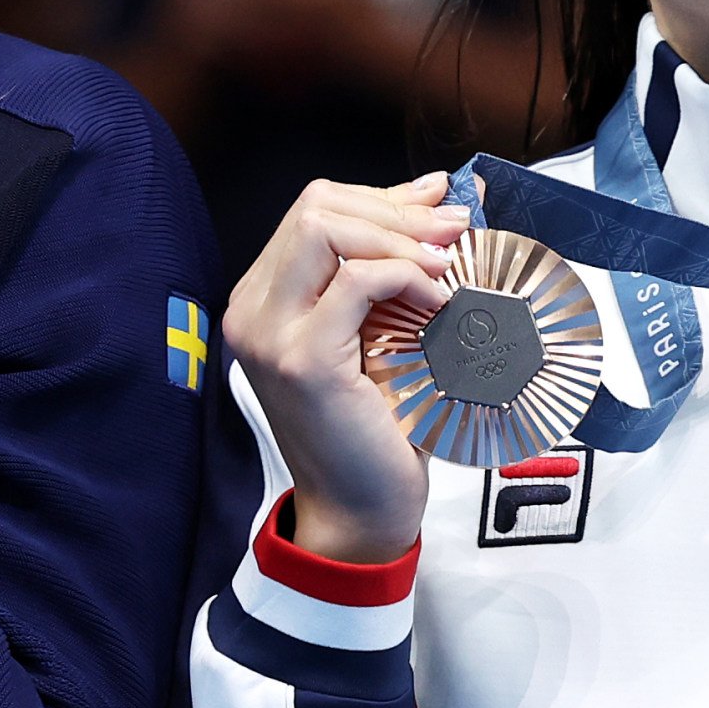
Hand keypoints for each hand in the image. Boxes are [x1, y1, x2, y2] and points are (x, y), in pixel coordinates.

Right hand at [223, 176, 466, 564]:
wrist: (361, 508)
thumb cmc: (377, 428)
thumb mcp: (388, 329)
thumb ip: (401, 266)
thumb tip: (446, 199)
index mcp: (265, 298)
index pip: (314, 209)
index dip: (383, 199)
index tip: (440, 208)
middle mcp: (253, 310)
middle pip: (316, 206)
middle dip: (397, 210)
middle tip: (455, 233)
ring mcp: (268, 333)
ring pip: (324, 228)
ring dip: (398, 238)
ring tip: (445, 268)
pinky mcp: (300, 360)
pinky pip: (353, 281)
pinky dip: (403, 278)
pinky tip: (436, 304)